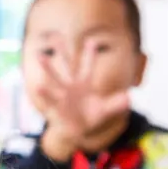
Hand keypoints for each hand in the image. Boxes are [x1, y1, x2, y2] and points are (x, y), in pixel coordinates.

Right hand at [32, 39, 131, 162]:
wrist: (76, 131)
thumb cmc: (90, 117)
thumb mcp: (104, 110)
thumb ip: (115, 104)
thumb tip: (128, 98)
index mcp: (85, 84)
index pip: (88, 66)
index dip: (90, 55)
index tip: (91, 41)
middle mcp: (72, 86)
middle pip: (68, 66)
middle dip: (62, 52)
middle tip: (55, 36)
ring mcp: (63, 94)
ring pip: (55, 78)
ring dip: (48, 67)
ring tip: (40, 56)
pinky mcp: (57, 106)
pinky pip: (51, 98)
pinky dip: (45, 93)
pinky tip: (39, 86)